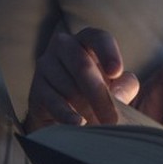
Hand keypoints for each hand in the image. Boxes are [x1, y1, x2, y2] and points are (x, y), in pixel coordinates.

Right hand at [24, 27, 139, 131]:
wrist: (68, 114)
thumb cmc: (100, 92)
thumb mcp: (120, 86)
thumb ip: (126, 85)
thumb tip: (117, 94)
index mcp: (87, 39)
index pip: (98, 38)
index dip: (108, 53)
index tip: (116, 73)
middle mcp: (64, 46)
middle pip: (82, 66)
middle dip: (100, 94)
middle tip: (114, 118)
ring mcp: (46, 66)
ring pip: (69, 87)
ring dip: (87, 108)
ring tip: (101, 125)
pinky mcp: (36, 90)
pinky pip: (53, 102)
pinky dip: (67, 115)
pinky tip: (79, 123)